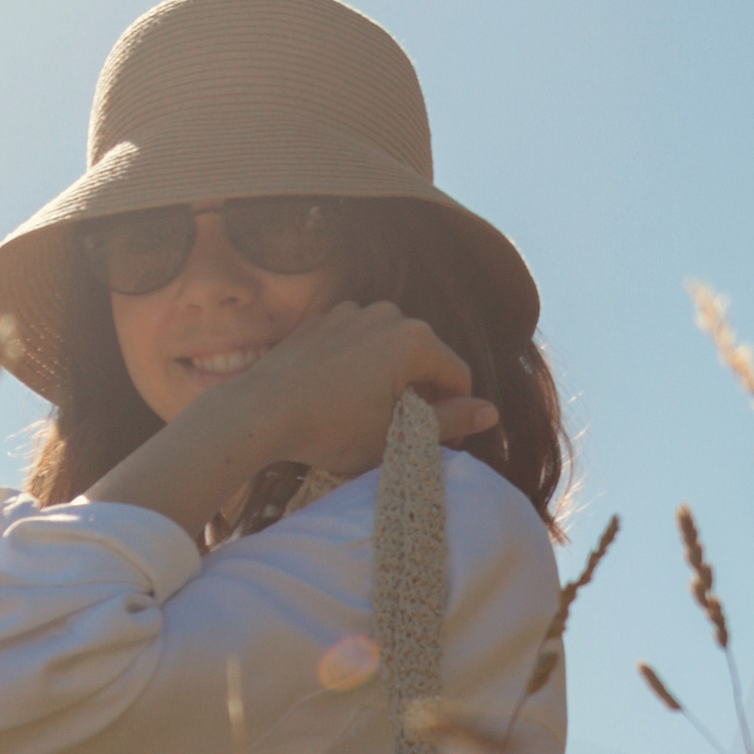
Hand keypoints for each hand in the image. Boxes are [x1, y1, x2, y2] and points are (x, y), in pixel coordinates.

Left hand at [89, 302, 497, 527]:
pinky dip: (360, 368)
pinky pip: (358, 344)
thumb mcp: (399, 435)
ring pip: (390, 351)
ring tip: (366, 417)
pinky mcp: (324, 319)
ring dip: (390, 380)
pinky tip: (339, 398)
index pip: (458, 378)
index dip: (454, 414)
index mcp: (416, 340)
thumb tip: (491, 412)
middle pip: (425, 360)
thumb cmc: (332, 429)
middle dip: (421, 394)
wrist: (262, 411)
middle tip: (399, 434)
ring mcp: (353, 312)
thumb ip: (449, 421)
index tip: (435, 442)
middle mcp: (390, 314)